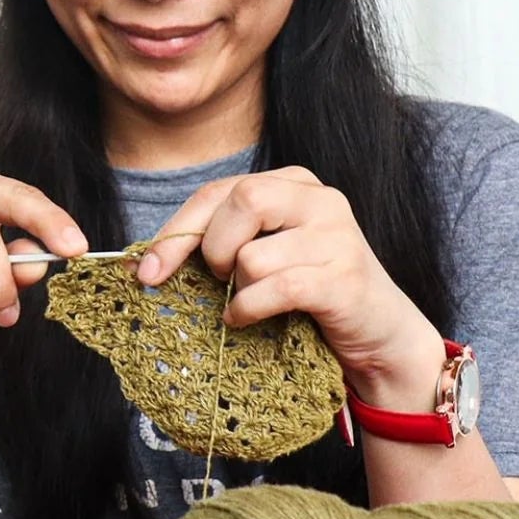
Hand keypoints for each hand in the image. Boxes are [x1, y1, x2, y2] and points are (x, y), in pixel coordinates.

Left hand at [136, 166, 442, 406]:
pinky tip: (247, 318)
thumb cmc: (308, 293)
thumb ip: (216, 243)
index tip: (146, 272)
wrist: (380, 334)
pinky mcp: (344, 278)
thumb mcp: (262, 255)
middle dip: (213, 249)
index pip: (219, 191)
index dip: (176, 231)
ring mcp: (337, 237)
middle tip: (220, 279)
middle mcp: (319, 200)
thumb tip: (139, 263)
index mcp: (294, 184)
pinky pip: (275, 288)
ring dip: (239, 290)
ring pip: (254, 254)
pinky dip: (249, 309)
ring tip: (251, 303)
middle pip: (241, 200)